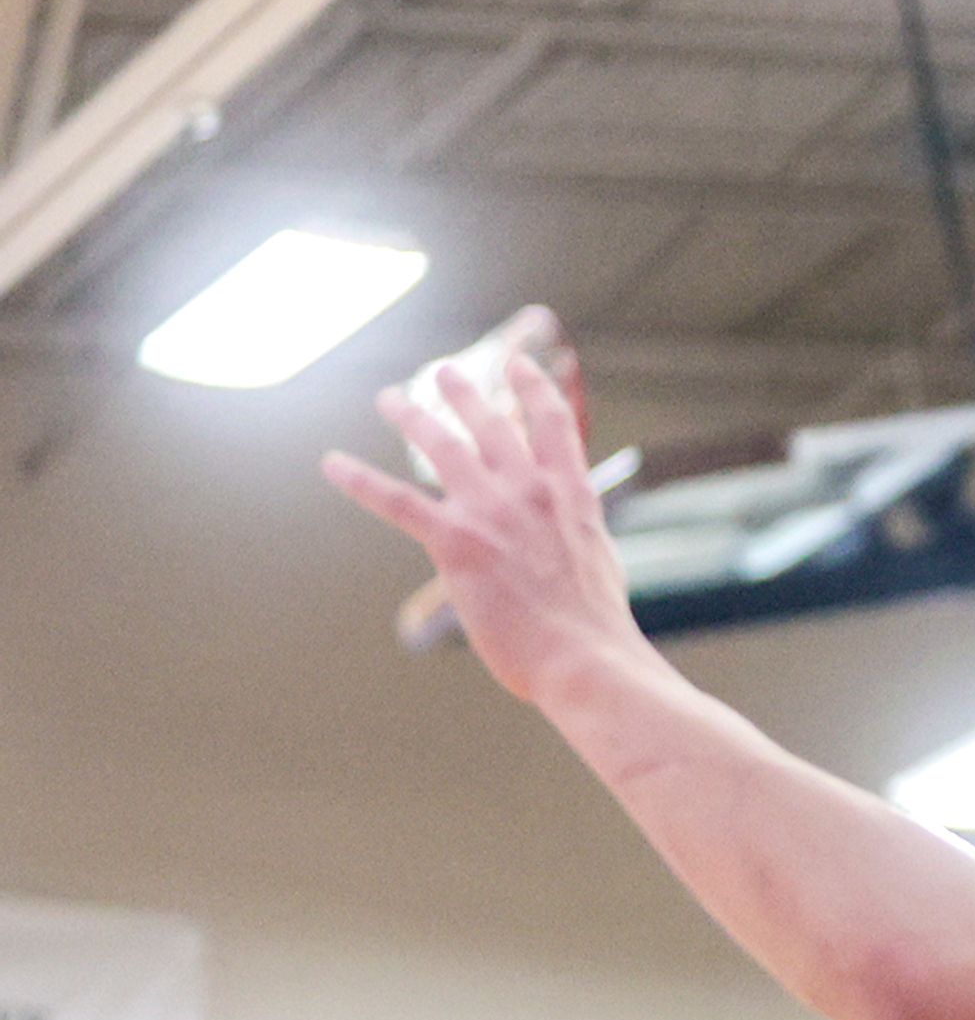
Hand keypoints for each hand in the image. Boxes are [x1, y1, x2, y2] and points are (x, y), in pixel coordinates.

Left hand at [323, 350, 647, 712]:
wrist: (584, 656)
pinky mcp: (456, 542)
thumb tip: (566, 541)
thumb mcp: (597, 561)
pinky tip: (333, 463)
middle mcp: (531, 491)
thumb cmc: (594, 626)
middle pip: (491, 424)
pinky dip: (360, 480)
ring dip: (413, 416)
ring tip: (391, 397)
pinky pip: (398, 501)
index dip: (534, 388)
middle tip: (444, 373)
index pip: (554, 424)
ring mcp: (492, 512)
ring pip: (444, 447)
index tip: (519, 364)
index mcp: (572, 495)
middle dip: (465, 394)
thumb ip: (573, 537)